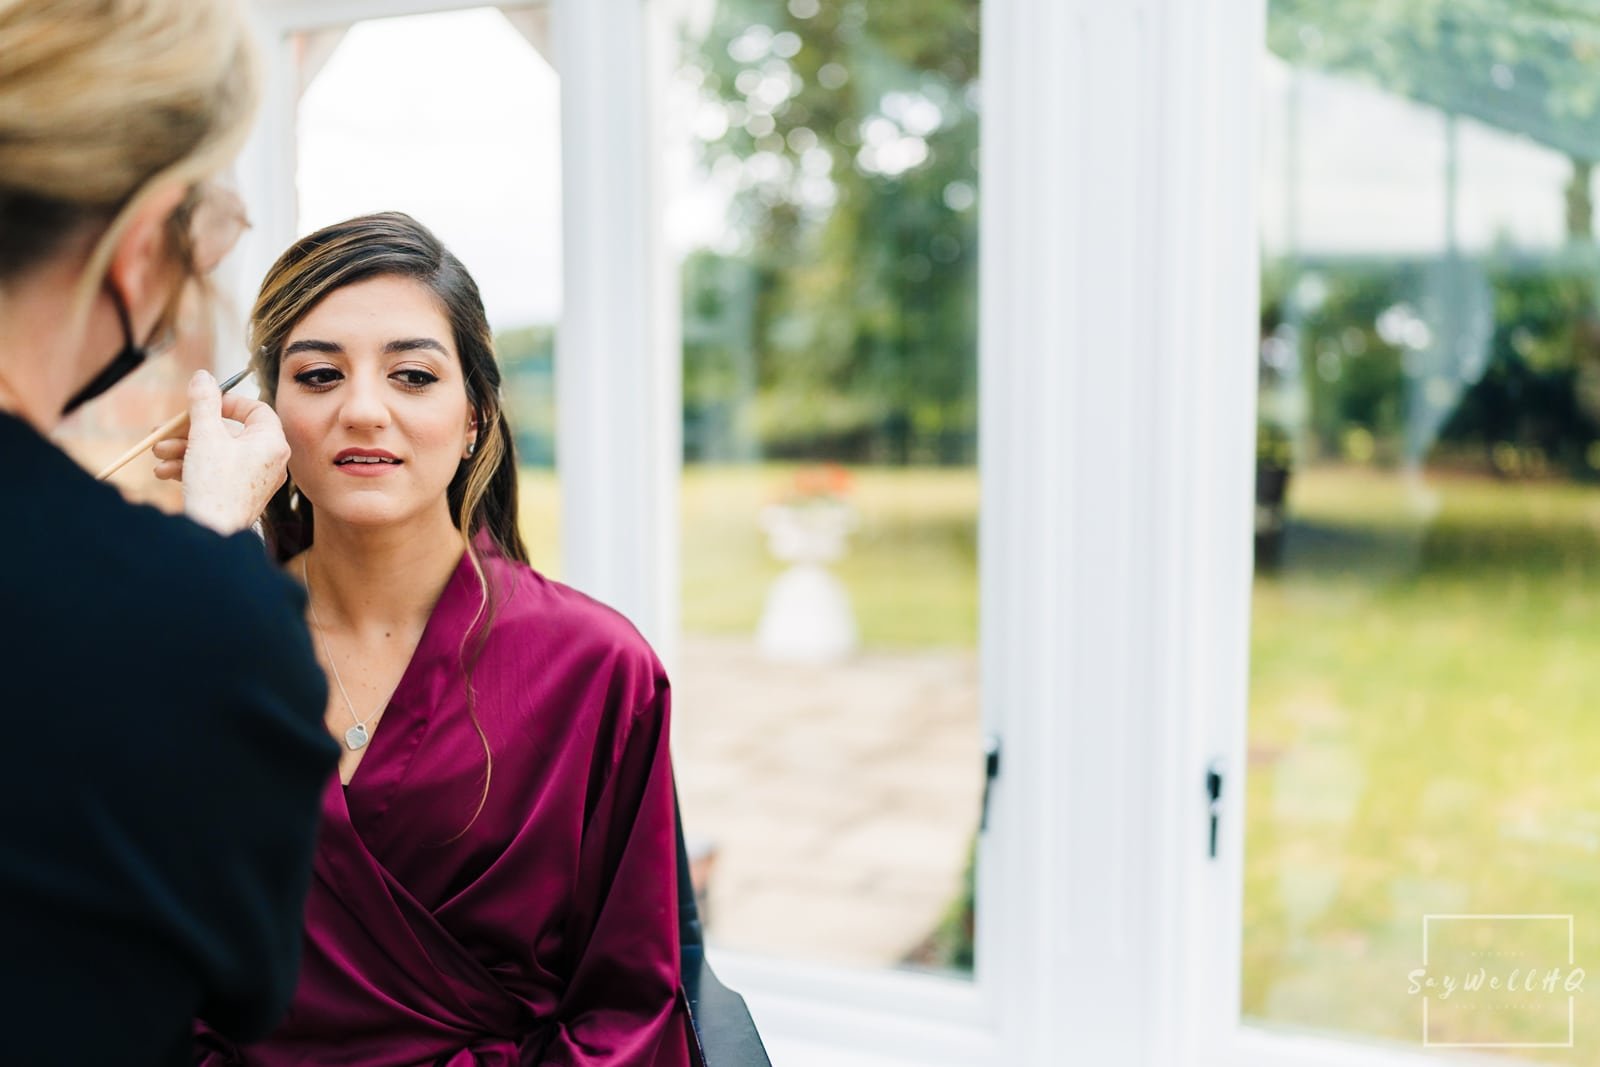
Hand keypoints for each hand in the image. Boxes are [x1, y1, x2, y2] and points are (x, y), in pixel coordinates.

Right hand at [155, 370, 289, 534]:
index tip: (202, 403)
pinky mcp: (240, 496)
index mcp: (272, 443)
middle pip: (229, 433)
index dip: (227, 402)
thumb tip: (204, 376)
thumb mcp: (204, 436)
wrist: (213, 536)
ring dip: (184, 449)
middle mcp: (270, 462)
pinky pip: (217, 474)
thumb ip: (203, 402)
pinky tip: (164, 472)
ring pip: (218, 454)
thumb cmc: (215, 486)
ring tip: (157, 453)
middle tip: (164, 430)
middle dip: (191, 430)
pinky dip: (191, 469)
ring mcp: (256, 480)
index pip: (257, 409)